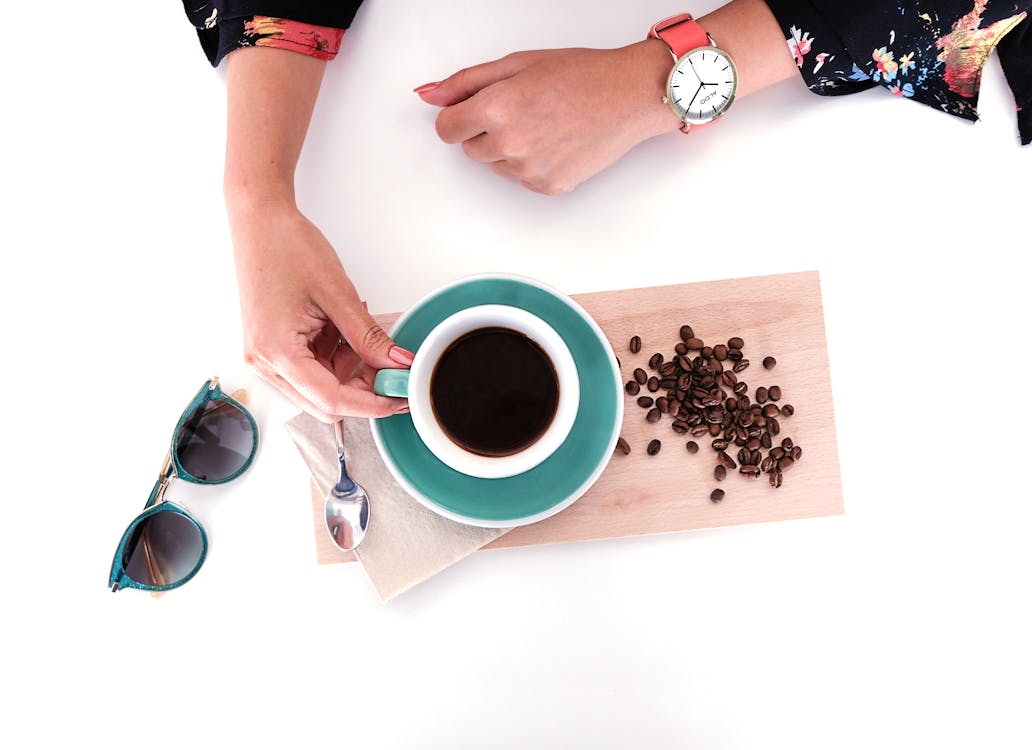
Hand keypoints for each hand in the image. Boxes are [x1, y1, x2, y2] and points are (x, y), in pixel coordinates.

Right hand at [226, 200, 411, 420]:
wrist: (259, 221)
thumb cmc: (286, 247)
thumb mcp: (338, 293)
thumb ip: (369, 336)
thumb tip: (397, 363)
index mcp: (276, 351)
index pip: (331, 399)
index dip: (371, 404)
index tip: (400, 399)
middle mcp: (265, 362)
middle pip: (324, 402)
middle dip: (362, 391)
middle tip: (393, 370)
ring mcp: (266, 357)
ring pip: (319, 388)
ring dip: (349, 371)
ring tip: (361, 332)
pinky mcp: (272, 348)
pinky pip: (311, 369)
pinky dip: (336, 357)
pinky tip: (343, 330)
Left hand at [416, 41, 678, 194]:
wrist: (629, 97)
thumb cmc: (581, 75)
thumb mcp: (518, 64)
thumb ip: (466, 82)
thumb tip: (429, 95)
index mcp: (497, 108)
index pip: (446, 129)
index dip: (459, 117)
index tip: (476, 109)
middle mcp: (510, 143)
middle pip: (469, 150)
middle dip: (485, 131)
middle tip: (522, 110)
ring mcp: (529, 170)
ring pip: (495, 166)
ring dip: (509, 148)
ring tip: (543, 124)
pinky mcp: (548, 186)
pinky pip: (521, 179)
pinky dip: (532, 163)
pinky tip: (555, 141)